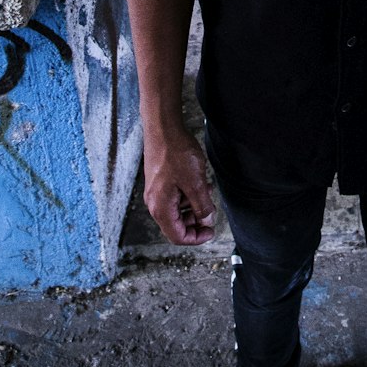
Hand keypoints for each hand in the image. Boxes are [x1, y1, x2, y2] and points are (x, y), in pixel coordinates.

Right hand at [143, 127, 216, 244]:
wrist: (163, 129)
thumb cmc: (175, 153)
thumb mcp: (195, 182)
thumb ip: (202, 205)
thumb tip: (206, 220)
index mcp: (161, 208)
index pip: (177, 236)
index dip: (196, 237)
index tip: (210, 231)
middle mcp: (155, 203)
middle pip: (176, 225)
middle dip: (195, 222)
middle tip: (211, 213)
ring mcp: (156, 192)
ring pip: (176, 211)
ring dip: (193, 207)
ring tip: (208, 194)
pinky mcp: (159, 181)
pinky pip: (174, 197)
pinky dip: (188, 196)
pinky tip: (199, 184)